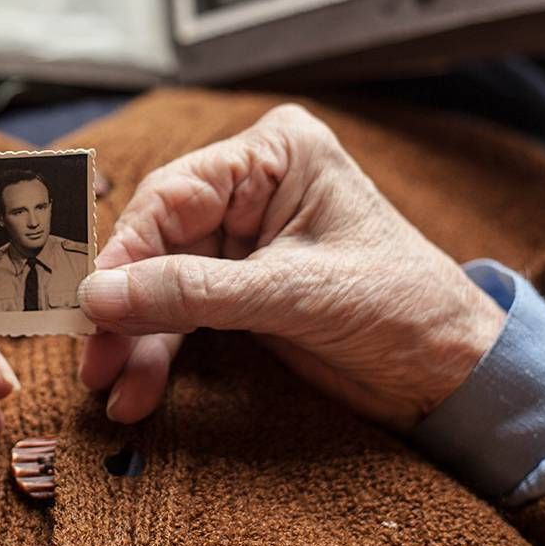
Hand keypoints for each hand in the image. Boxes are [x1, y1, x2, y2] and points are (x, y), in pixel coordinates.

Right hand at [77, 104, 504, 431]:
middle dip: (124, 304)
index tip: (90, 300)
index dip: (125, 251)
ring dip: (134, 338)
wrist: (454, 374)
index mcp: (275, 156)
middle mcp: (252, 190)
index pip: (173, 194)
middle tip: (92, 354)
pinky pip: (181, 317)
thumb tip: (101, 295)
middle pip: (156, 243)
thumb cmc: (402, 307)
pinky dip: (157, 354)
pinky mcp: (240, 291)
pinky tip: (136, 389)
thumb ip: (193, 293)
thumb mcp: (293, 295)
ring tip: (109, 384)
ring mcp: (242, 243)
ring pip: (161, 285)